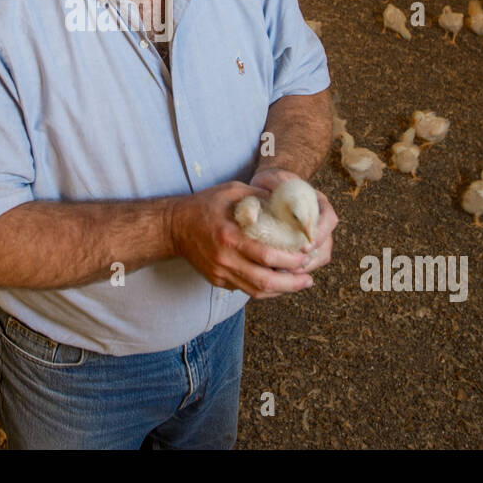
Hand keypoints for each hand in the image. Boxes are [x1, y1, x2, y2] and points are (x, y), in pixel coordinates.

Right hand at [168, 181, 312, 298]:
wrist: (173, 227)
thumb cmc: (204, 205)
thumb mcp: (232, 191)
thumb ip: (259, 195)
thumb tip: (288, 201)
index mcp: (230, 237)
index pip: (266, 256)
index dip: (290, 260)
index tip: (305, 256)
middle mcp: (225, 260)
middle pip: (264, 282)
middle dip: (291, 283)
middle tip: (309, 278)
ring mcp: (220, 273)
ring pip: (256, 292)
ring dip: (281, 291)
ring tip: (299, 284)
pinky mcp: (217, 280)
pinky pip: (245, 290)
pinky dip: (264, 289)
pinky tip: (278, 283)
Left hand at [248, 169, 338, 277]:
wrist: (269, 186)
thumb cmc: (272, 182)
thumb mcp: (273, 179)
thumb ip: (274, 185)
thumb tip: (267, 200)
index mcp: (318, 202)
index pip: (329, 219)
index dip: (320, 235)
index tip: (304, 246)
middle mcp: (320, 220)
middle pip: (327, 243)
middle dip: (312, 258)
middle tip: (293, 267)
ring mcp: (313, 234)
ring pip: (320, 256)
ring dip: (305, 267)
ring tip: (285, 274)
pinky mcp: (303, 245)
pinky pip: (308, 261)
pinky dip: (297, 269)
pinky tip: (281, 273)